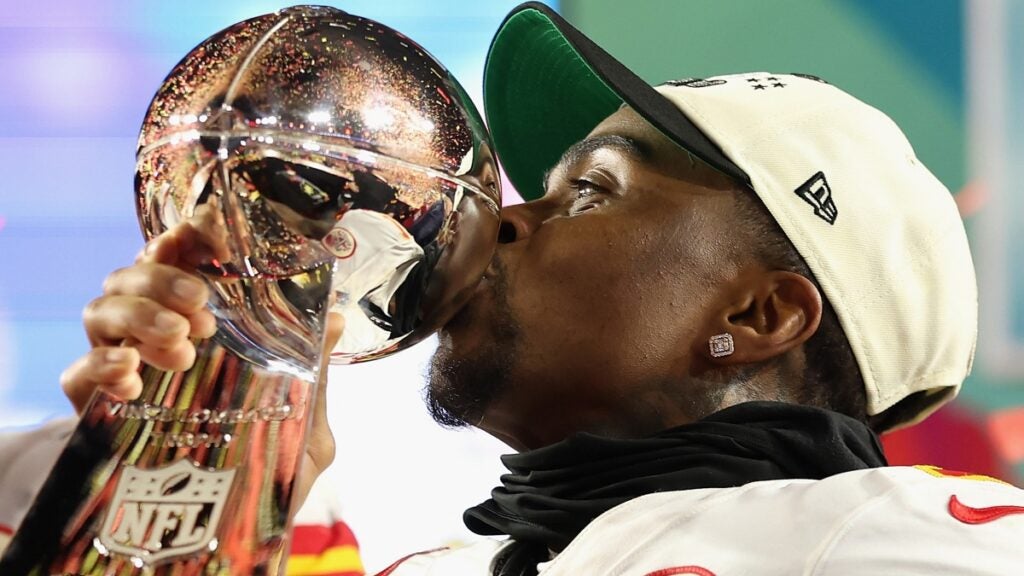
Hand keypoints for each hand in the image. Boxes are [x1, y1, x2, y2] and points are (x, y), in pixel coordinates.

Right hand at [59, 217, 342, 503]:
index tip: (205, 229)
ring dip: (139, 314)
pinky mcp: (95, 410)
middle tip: (202, 309)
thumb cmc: (266, 466)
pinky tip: (131, 374)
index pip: (185, 261)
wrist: (226, 530)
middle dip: (164, 277)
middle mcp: (156, 334)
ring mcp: (123, 367)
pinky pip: (77, 373)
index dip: (188, 236)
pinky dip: (101, 364)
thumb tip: (336, 320)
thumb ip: (314, 375)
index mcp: (205, 326)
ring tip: (181, 346)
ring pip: (102, 309)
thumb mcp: (303, 424)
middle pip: (134, 274)